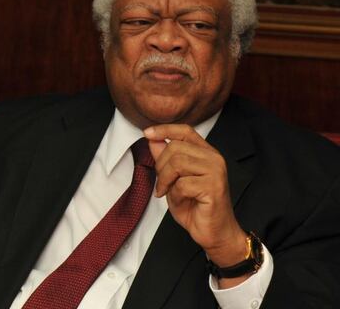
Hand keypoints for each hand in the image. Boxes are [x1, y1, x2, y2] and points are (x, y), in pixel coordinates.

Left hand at [144, 124, 247, 271]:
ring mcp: (216, 171)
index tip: (147, 133)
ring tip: (167, 192)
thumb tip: (153, 139)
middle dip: (160, 166)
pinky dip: (175, 195)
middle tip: (161, 184)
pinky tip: (181, 202)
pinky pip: (182, 184)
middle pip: (175, 147)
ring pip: (177, 163)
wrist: (215, 233)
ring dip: (165, 180)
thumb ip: (165, 159)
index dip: (165, 129)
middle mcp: (213, 158)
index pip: (185, 130)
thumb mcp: (174, 180)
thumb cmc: (196, 207)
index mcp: (206, 152)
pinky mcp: (213, 187)